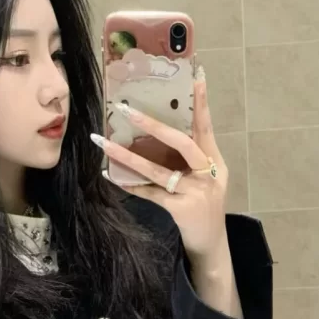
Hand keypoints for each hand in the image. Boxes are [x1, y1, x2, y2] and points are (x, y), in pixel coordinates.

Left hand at [92, 70, 228, 265]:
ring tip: (104, 143)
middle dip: (152, 125)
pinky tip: (110, 175)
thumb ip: (191, 158)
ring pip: (157, 170)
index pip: (206, 126)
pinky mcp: (180, 209)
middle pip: (180, 142)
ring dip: (127, 156)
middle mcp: (207, 173)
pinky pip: (149, 193)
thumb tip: (160, 132)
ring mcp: (194, 192)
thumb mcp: (206, 178)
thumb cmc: (204, 206)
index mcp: (214, 160)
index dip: (202, 102)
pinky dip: (129, 184)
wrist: (211, 243)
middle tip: (126, 110)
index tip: (196, 76)